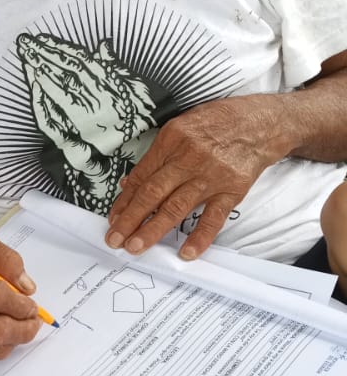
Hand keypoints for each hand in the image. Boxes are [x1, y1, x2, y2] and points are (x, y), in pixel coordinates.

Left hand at [106, 95, 288, 258]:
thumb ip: (158, 155)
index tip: (113, 219)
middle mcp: (189, 157)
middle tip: (114, 239)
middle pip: (153, 193)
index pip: (142, 175)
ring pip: (176, 207)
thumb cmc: (220, 122)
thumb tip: (131, 183)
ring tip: (136, 247)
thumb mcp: (183, 126)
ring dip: (153, 229)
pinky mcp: (232, 190)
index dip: (125, 200)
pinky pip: (213, 217)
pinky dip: (200, 237)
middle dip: (131, 219)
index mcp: (172, 138)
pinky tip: (186, 253)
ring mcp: (212, 175)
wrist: (263, 123)